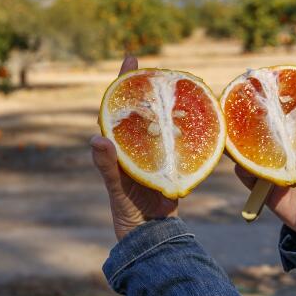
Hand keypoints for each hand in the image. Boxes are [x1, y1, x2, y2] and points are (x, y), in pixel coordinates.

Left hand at [91, 55, 178, 241]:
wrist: (151, 237)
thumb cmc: (127, 212)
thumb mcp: (116, 188)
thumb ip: (107, 166)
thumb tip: (97, 138)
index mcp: (119, 147)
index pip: (117, 108)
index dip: (123, 82)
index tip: (131, 58)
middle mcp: (136, 146)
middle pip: (142, 109)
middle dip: (149, 86)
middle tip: (159, 65)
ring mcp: (154, 154)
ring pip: (162, 123)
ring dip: (170, 104)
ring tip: (181, 84)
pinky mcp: (172, 164)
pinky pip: (180, 141)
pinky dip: (187, 129)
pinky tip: (198, 116)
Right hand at [234, 114, 295, 244]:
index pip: (284, 115)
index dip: (276, 102)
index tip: (269, 85)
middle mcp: (280, 148)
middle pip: (261, 130)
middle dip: (252, 118)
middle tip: (247, 106)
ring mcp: (270, 166)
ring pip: (248, 150)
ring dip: (241, 142)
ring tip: (237, 133)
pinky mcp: (262, 186)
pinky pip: (247, 176)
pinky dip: (243, 169)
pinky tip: (244, 164)